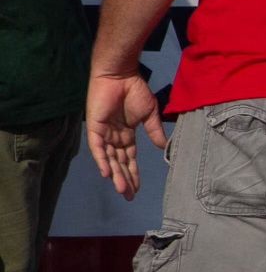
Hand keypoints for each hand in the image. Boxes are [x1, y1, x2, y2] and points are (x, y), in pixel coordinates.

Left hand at [86, 69, 164, 198]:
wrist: (121, 75)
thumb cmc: (135, 90)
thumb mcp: (150, 114)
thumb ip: (154, 131)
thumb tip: (164, 147)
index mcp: (126, 134)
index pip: (129, 158)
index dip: (133, 173)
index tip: (137, 189)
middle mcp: (113, 137)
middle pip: (119, 163)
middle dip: (124, 179)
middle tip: (128, 196)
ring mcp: (103, 133)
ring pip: (109, 159)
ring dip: (115, 175)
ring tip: (122, 190)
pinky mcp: (95, 127)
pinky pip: (97, 147)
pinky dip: (101, 160)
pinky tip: (107, 174)